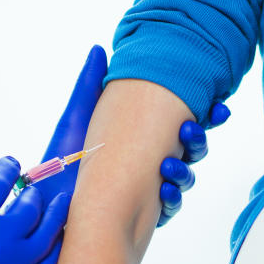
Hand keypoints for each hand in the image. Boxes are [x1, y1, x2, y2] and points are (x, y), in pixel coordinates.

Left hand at [33, 45, 230, 226]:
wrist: (45, 209)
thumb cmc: (61, 161)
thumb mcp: (76, 120)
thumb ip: (91, 85)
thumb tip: (100, 48)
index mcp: (144, 135)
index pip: (181, 121)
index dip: (205, 112)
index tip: (218, 104)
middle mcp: (153, 160)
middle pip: (191, 149)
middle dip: (198, 138)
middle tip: (189, 128)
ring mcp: (152, 189)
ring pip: (185, 177)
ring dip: (185, 169)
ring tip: (169, 163)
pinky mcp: (147, 215)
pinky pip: (170, 207)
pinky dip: (171, 198)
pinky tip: (163, 191)